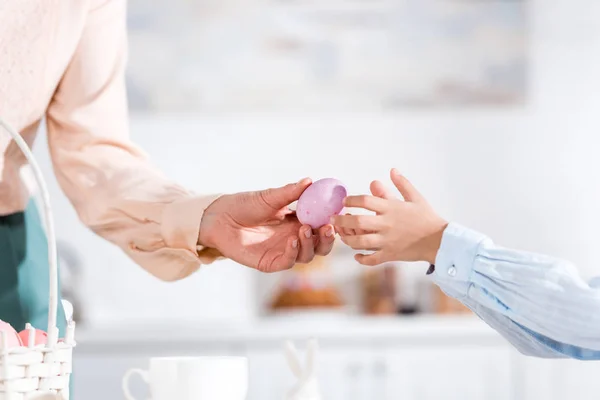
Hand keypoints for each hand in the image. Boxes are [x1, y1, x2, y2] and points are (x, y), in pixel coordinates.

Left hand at [198, 178, 335, 271]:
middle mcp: (294, 238)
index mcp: (298, 222)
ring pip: (308, 255)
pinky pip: (288, 262)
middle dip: (328, 239)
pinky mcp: (270, 262)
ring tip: (304, 229)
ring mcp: (283, 251)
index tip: (338, 214)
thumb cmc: (244, 205)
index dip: (332, 223)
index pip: (322, 226)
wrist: (220, 217)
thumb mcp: (270, 197)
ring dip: (310, 243)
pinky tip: (292, 240)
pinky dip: (294, 252)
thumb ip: (290, 192)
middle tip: (328, 227)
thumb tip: (309, 181)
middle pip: (320, 245)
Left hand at [332, 169, 447, 265]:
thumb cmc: (428, 218)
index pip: (366, 201)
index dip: (352, 200)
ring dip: (347, 239)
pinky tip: (356, 255)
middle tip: (333, 218)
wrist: (440, 240)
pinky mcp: (390, 255)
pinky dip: (362, 258)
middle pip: (358, 222)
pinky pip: (372, 259)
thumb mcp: (415, 198)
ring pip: (360, 242)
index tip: (345, 201)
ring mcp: (387, 241)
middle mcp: (387, 225)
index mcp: (391, 209)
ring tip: (341, 235)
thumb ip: (402, 184)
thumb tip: (392, 170)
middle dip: (342, 219)